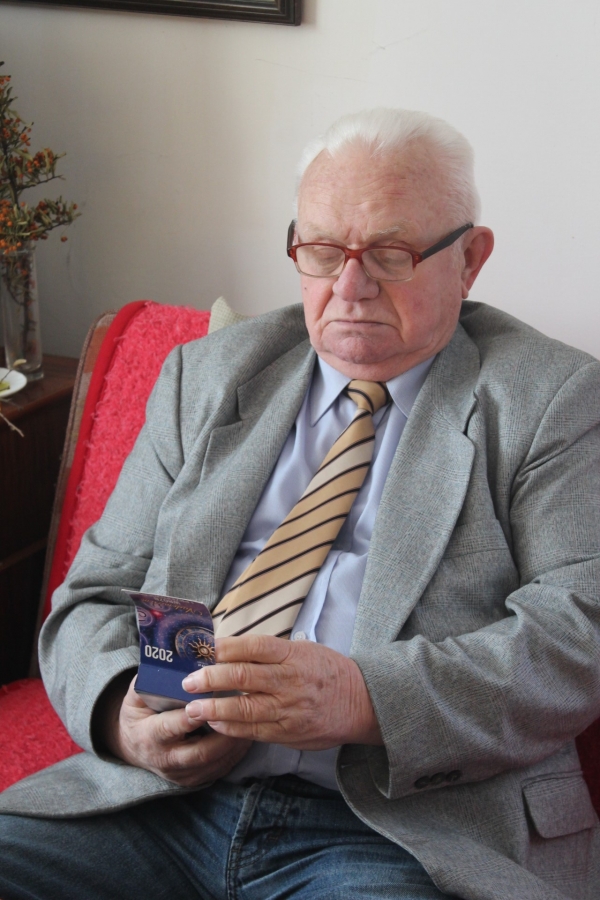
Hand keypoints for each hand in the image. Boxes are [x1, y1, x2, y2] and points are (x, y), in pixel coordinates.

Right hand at [95, 673, 251, 786]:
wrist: (134, 745)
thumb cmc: (140, 712)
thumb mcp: (137, 694)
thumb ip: (152, 679)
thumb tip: (173, 656)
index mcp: (149, 735)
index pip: (171, 727)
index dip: (191, 716)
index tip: (209, 701)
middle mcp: (165, 758)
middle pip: (200, 751)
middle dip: (223, 733)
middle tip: (242, 711)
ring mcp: (181, 773)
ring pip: (214, 762)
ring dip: (234, 743)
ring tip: (251, 721)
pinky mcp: (194, 780)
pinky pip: (220, 769)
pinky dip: (235, 753)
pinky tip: (247, 735)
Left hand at [182, 635, 382, 749]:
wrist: (362, 703)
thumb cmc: (327, 672)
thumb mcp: (304, 650)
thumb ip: (271, 653)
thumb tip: (229, 650)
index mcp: (293, 655)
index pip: (255, 646)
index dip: (227, 647)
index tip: (205, 649)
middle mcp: (290, 680)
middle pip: (244, 677)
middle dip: (211, 678)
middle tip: (189, 680)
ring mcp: (289, 708)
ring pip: (245, 708)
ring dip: (214, 709)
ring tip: (193, 708)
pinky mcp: (289, 732)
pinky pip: (254, 731)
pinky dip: (231, 728)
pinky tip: (215, 723)